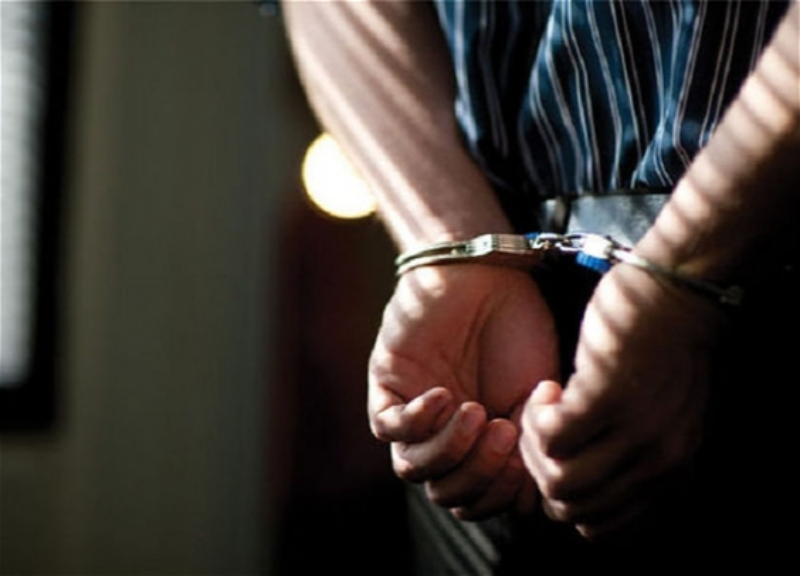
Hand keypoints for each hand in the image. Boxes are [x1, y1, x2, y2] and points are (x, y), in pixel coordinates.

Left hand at [368, 264, 557, 518]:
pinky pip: (387, 426)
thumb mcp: (537, 394)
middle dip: (479, 475)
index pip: (478, 499)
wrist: (490, 273)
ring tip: (478, 413)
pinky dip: (417, 421)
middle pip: (444, 492)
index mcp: (480, 444)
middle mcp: (443, 435)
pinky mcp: (388, 384)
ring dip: (451, 451)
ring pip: (412, 469)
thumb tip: (527, 501)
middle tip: (505, 433)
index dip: (501, 494)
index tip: (527, 463)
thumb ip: (533, 445)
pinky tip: (445, 394)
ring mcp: (413, 412)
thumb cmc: (517, 327)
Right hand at [520, 264, 724, 537]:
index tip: (558, 457)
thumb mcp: (660, 417)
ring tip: (542, 408)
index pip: (603, 527)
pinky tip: (549, 387)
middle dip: (540, 473)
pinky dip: (536, 414)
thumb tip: (578, 482)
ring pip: (556, 479)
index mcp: (669, 471)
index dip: (565, 498)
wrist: (682, 292)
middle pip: (572, 509)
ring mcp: (634, 432)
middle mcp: (655, 462)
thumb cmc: (663, 346)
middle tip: (540, 429)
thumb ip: (631, 455)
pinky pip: (550, 435)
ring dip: (533, 445)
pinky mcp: (608, 398)